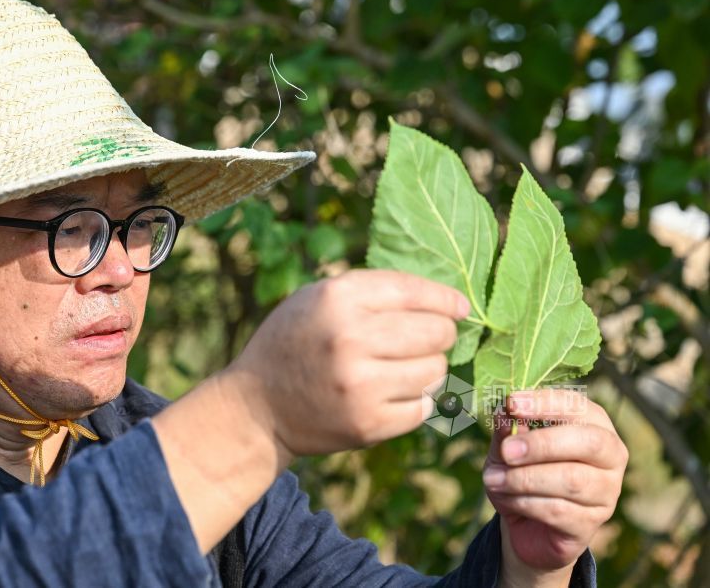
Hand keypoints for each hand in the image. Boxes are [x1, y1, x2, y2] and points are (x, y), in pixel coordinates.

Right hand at [230, 269, 468, 457]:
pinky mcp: (368, 424)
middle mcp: (350, 339)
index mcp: (337, 299)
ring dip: (427, 369)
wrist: (257, 406)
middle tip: (427, 339)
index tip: (459, 307)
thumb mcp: (317, 298)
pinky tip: (390, 394)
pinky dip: (413, 401)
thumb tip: (444, 299)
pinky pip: (422, 407)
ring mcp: (360, 386)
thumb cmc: (294, 342)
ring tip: (399, 368)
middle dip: (440, 334)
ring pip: (436, 371)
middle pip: (436, 332)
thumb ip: (371, 291)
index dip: (445, 299)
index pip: (415, 291)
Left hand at [482, 388, 627, 580]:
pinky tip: (508, 499)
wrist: (526, 523)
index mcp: (593, 423)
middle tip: (506, 451)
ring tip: (493, 479)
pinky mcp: (591, 523)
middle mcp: (610, 455)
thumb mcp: (506, 447)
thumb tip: (505, 414)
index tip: (513, 404)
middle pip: (588, 442)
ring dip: (525, 479)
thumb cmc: (521, 471)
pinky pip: (560, 511)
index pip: (578, 406)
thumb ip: (506, 430)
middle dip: (542, 444)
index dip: (545, 403)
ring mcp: (606, 491)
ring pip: (572, 480)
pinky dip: (526, 503)